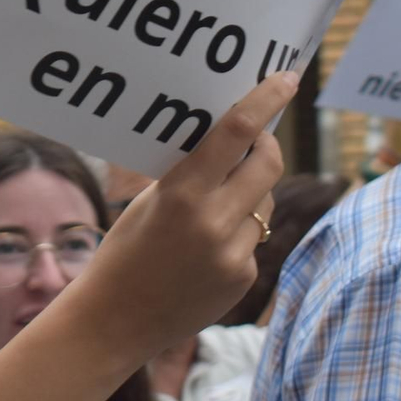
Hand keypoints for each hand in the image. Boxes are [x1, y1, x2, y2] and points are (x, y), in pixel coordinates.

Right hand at [79, 73, 292, 362]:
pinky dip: (239, 233)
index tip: (286, 79)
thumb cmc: (122, 253)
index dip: (266, 100)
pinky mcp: (243, 278)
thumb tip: (233, 144)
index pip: (237, 134)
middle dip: (266, 146)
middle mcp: (215, 222)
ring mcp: (234, 254)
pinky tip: (206, 251)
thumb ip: (191, 175)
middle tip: (256, 140)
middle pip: (269, 164)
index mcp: (182, 194)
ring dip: (251, 195)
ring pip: (266, 204)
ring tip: (213, 210)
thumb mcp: (148, 202)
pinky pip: (255, 239)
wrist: (114, 322)